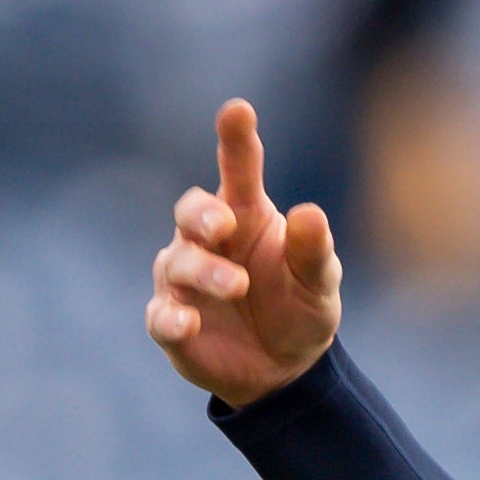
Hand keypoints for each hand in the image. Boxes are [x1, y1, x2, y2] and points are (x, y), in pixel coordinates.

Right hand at [146, 100, 343, 409]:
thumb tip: (309, 213)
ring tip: (238, 286)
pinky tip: (187, 323)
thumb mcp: (318, 282)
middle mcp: (208, 242)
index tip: (238, 110)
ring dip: (204, 273)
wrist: (283, 368)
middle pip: (191, 212)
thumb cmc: (300, 307)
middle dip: (202, 214)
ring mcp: (184, 282)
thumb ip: (313, 250)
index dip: (235, 139)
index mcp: (246, 217)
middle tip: (223, 223)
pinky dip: (171, 318)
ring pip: (179, 265)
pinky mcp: (172, 325)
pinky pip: (161, 316)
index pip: (238, 170)